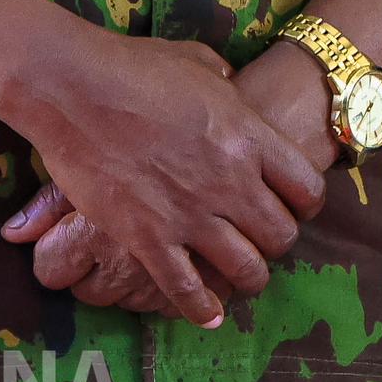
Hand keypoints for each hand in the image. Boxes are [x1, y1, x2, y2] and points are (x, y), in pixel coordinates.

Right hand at [0, 29, 326, 330]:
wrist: (75, 88)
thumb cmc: (136, 67)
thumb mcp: (202, 65)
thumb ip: (230, 85)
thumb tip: (236, 87)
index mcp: (250, 137)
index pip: (306, 189)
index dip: (305, 205)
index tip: (295, 209)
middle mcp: (230, 182)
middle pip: (280, 235)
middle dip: (278, 244)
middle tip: (266, 243)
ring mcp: (189, 213)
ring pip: (243, 267)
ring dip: (250, 278)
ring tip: (245, 280)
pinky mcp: (146, 237)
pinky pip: (185, 287)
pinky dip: (201, 308)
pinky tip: (211, 316)